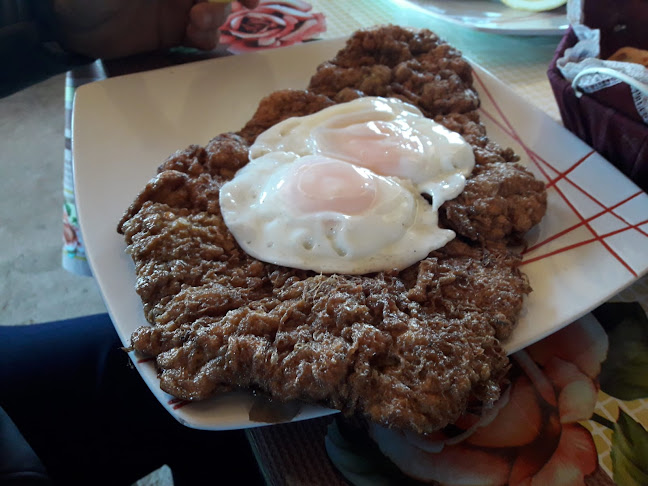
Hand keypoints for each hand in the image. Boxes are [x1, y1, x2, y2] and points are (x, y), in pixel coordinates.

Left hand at [52, 0, 259, 58]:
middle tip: (234, 9)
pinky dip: (206, 37)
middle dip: (230, 0)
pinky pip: (200, 36)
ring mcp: (175, 7)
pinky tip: (195, 36)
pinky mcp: (169, 33)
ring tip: (197, 22)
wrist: (61, 16)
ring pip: (214, 12)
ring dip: (217, 18)